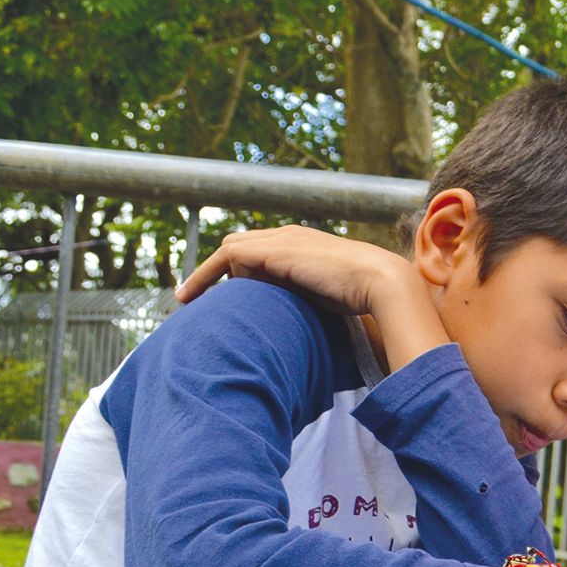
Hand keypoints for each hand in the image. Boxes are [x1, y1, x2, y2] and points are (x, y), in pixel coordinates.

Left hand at [176, 227, 445, 369]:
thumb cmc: (367, 297)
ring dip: (207, 274)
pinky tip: (193, 297)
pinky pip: (225, 257)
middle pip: (240, 245)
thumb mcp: (333, 298)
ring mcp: (280, 240)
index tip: (225, 297)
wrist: (379, 281)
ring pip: (229, 249)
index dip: (240, 272)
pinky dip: (206, 276)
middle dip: (217, 270)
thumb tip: (306, 330)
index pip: (262, 251)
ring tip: (187, 299)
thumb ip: (313, 302)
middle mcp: (290, 236)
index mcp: (306, 245)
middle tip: (195, 298)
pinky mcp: (270, 251)